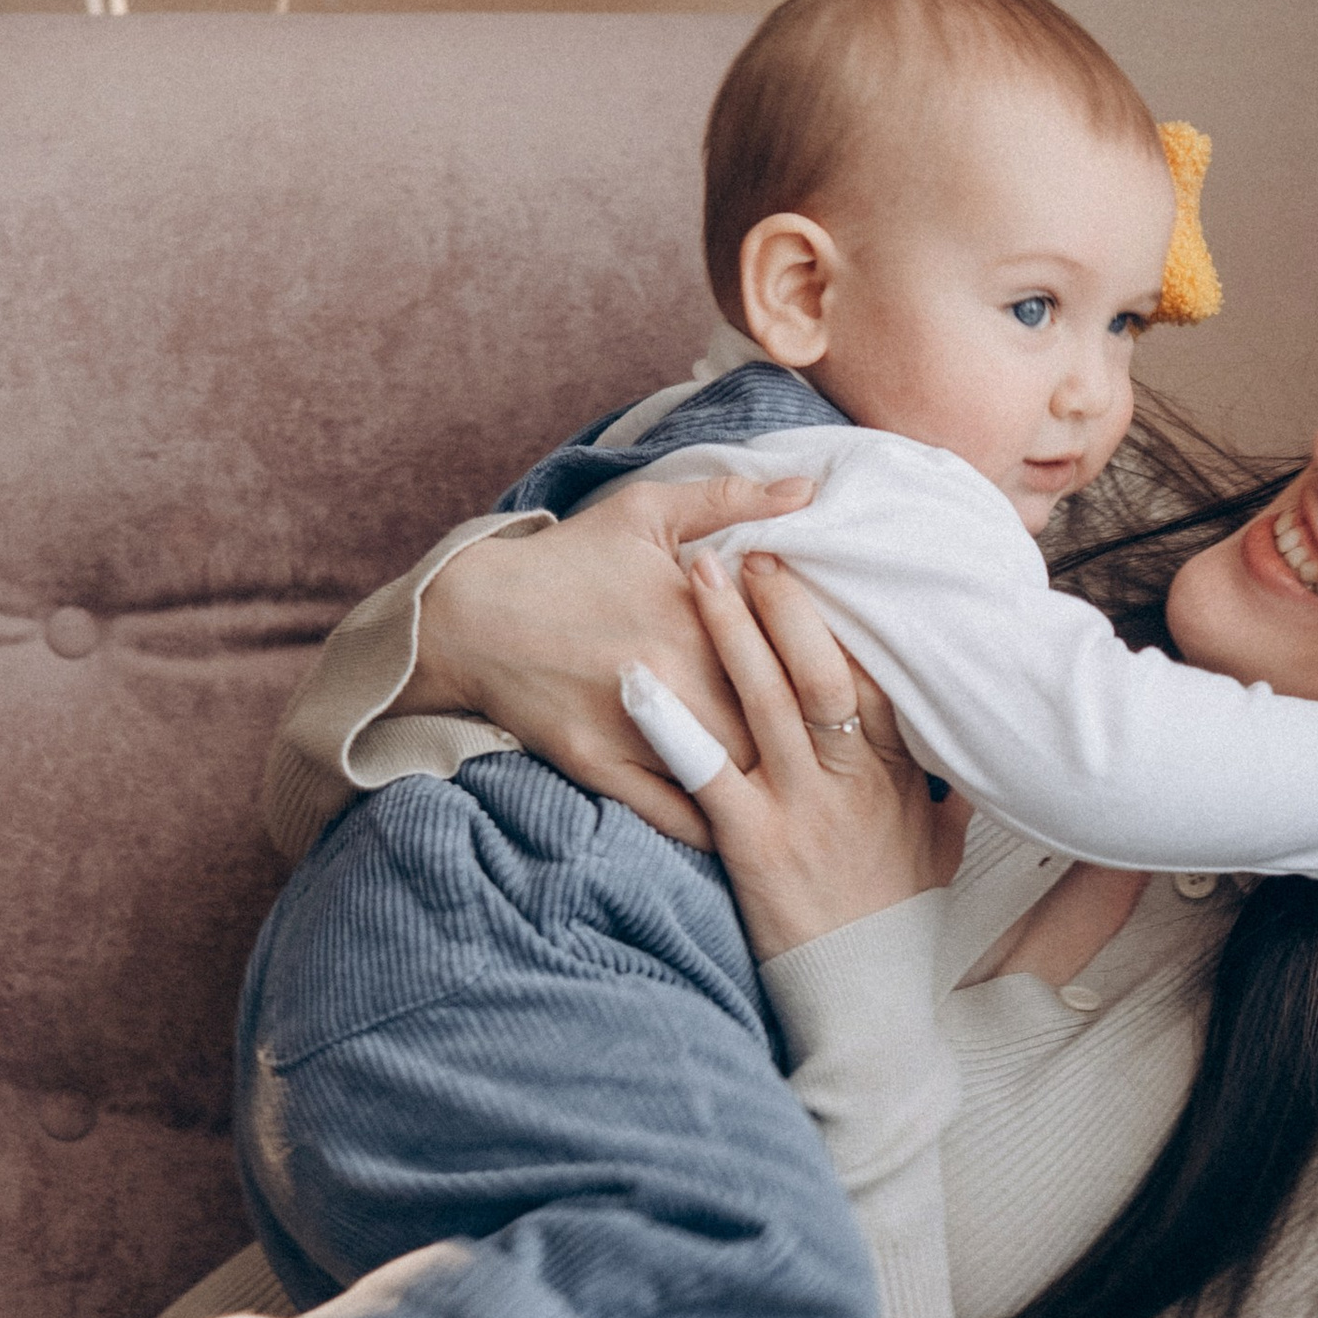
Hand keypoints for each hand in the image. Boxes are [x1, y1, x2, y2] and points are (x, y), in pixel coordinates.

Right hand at [409, 467, 815, 839]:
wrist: (471, 617)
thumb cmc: (567, 560)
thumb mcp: (646, 512)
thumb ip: (731, 498)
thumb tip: (809, 487)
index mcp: (695, 615)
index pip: (788, 660)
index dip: (825, 681)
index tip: (846, 691)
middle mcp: (672, 676)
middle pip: (769, 727)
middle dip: (804, 743)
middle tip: (839, 758)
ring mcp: (636, 727)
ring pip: (731, 776)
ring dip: (769, 789)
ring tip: (807, 799)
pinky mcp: (601, 767)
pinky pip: (676, 815)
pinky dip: (714, 828)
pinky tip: (744, 829)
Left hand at [672, 550, 960, 960]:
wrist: (864, 996)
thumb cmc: (897, 916)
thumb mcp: (938, 844)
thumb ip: (939, 785)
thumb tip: (954, 739)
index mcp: (899, 773)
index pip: (874, 674)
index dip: (843, 614)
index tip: (818, 564)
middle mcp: (853, 781)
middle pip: (820, 671)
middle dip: (785, 604)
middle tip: (751, 547)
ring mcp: (802, 809)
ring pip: (765, 702)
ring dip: (730, 633)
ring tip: (699, 573)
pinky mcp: (751, 844)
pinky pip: (706, 773)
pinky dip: (669, 725)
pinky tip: (635, 681)